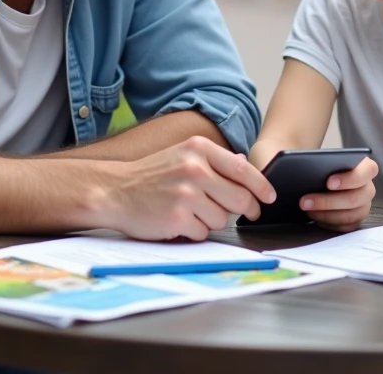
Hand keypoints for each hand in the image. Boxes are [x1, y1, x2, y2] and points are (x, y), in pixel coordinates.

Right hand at [100, 136, 275, 240]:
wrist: (112, 191)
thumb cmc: (149, 175)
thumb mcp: (182, 154)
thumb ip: (214, 160)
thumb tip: (244, 162)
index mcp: (199, 149)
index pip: (243, 169)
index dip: (262, 186)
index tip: (270, 197)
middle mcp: (195, 169)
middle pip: (240, 198)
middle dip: (246, 209)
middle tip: (245, 213)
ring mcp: (186, 194)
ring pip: (222, 219)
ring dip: (212, 220)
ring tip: (191, 211)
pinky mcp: (177, 218)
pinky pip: (203, 232)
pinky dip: (194, 231)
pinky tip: (178, 221)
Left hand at [299, 156, 377, 231]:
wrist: (316, 178)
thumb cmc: (319, 167)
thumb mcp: (315, 158)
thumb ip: (311, 159)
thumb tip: (291, 160)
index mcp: (364, 167)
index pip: (368, 170)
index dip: (350, 178)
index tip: (328, 182)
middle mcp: (367, 187)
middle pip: (357, 197)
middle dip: (329, 201)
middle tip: (304, 200)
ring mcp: (363, 205)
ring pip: (351, 215)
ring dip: (326, 214)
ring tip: (306, 209)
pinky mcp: (356, 219)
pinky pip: (346, 226)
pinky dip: (329, 224)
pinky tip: (314, 217)